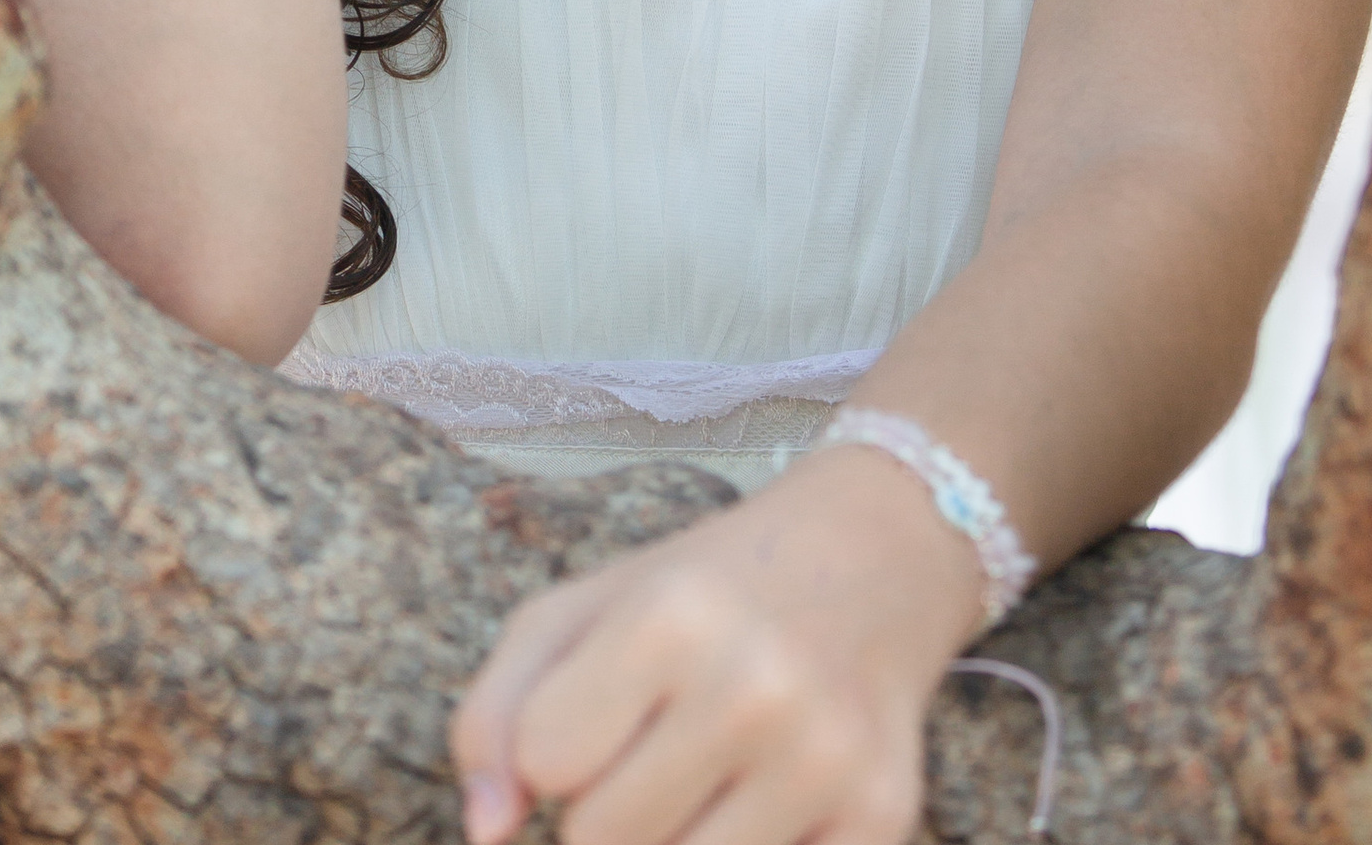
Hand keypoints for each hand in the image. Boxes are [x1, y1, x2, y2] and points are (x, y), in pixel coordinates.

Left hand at [450, 448, 994, 844]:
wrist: (871, 556)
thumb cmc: (702, 592)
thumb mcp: (585, 608)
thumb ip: (499, 711)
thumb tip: (487, 832)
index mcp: (669, 615)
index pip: (545, 761)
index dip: (556, 750)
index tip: (599, 713)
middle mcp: (754, 685)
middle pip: (603, 841)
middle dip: (608, 809)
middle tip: (657, 746)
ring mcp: (826, 758)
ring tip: (705, 778)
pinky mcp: (884, 817)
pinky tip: (767, 806)